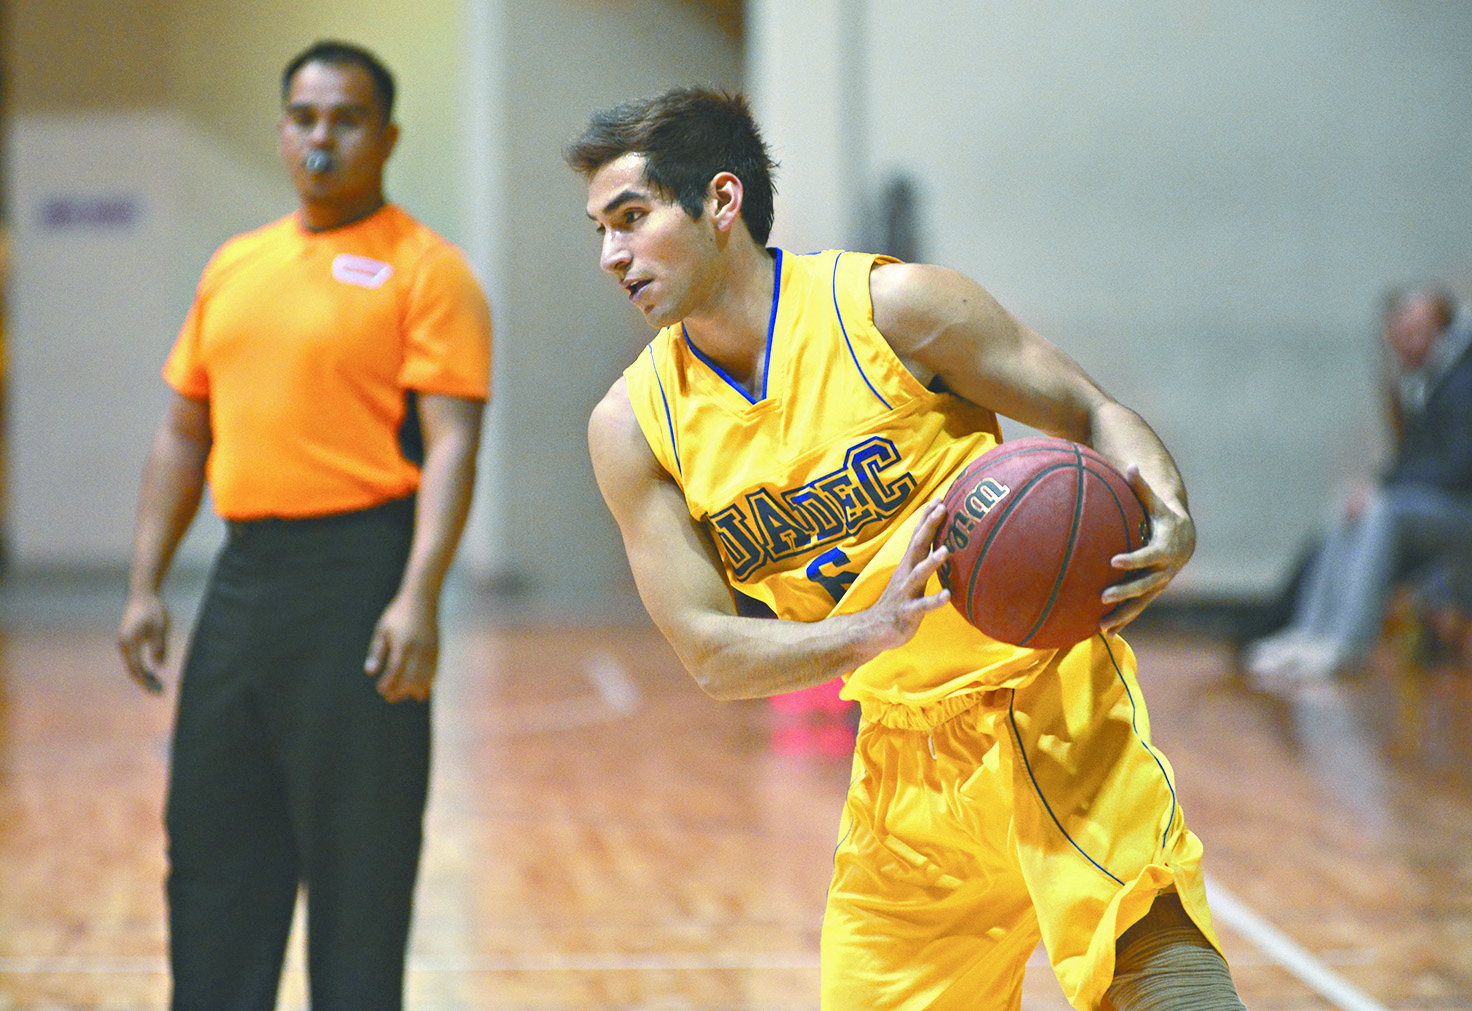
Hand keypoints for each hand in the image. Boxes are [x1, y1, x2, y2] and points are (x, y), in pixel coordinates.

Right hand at [118, 593, 168, 694]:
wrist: (143, 595)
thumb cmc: (153, 610)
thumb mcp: (160, 628)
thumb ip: (159, 647)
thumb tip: (158, 666)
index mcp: (129, 643)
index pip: (136, 669)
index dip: (147, 683)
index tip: (158, 692)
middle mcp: (123, 645)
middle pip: (132, 670)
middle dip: (145, 683)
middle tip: (160, 692)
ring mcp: (124, 643)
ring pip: (132, 666)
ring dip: (144, 677)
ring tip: (158, 685)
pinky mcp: (127, 641)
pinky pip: (133, 660)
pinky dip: (142, 668)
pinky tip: (153, 673)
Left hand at [364, 594, 438, 702]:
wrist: (422, 600)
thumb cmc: (398, 614)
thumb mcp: (382, 630)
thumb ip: (376, 652)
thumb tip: (370, 672)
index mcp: (403, 645)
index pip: (395, 671)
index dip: (388, 684)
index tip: (381, 690)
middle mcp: (418, 650)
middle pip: (410, 679)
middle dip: (400, 691)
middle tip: (390, 698)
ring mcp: (430, 651)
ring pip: (424, 678)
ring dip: (414, 690)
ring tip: (405, 696)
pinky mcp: (437, 651)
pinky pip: (433, 672)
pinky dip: (427, 683)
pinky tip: (420, 690)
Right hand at [859, 500, 954, 651]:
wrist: (872, 630)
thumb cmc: (898, 602)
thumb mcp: (910, 578)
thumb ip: (923, 562)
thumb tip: (942, 545)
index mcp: (908, 565)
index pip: (918, 536)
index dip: (927, 517)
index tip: (939, 498)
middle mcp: (906, 574)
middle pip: (917, 546)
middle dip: (929, 526)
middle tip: (941, 508)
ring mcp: (906, 593)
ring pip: (918, 574)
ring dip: (931, 562)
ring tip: (945, 550)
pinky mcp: (907, 613)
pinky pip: (922, 607)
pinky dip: (934, 600)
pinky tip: (947, 595)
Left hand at [1100, 466, 1194, 633]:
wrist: (1184, 538)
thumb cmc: (1164, 516)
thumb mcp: (1156, 503)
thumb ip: (1142, 488)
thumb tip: (1130, 465)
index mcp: (1165, 548)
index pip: (1148, 556)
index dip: (1133, 559)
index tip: (1113, 561)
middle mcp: (1164, 570)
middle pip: (1144, 584)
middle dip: (1124, 591)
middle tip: (1102, 596)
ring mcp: (1159, 584)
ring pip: (1141, 602)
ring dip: (1123, 614)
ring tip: (1101, 626)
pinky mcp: (1153, 593)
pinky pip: (1139, 608)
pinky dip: (1125, 620)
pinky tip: (1106, 633)